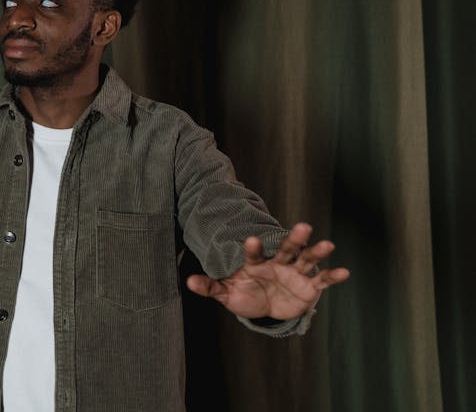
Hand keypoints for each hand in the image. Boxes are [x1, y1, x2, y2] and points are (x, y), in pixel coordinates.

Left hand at [186, 223, 349, 319]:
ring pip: (307, 260)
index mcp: (256, 264)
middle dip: (294, 238)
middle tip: (304, 226)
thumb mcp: (227, 293)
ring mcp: (295, 273)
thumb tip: (188, 281)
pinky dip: (333, 277)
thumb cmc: (245, 295)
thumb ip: (210, 286)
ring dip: (317, 252)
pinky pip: (322, 281)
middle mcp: (277, 264)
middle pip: (287, 248)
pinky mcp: (309, 287)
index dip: (253, 247)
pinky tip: (345, 272)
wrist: (266, 307)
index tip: (252, 239)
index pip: (254, 253)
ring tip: (328, 244)